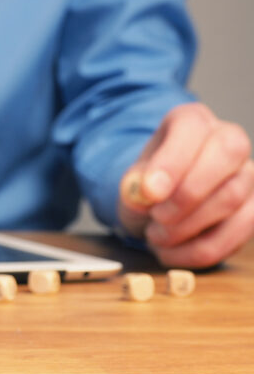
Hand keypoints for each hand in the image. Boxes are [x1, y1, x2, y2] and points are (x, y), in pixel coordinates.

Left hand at [119, 103, 253, 267]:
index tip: (148, 193)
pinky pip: (240, 230)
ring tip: (155, 237)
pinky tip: (171, 253)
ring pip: (233, 196)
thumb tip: (143, 194)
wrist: (157, 204)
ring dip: (189, 226)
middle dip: (188, 194)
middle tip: (156, 218)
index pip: (191, 127)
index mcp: (191, 120)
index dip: (171, 161)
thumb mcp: (131, 180)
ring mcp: (247, 173)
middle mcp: (227, 139)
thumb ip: (134, 185)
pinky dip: (202, 249)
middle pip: (227, 153)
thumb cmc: (148, 185)